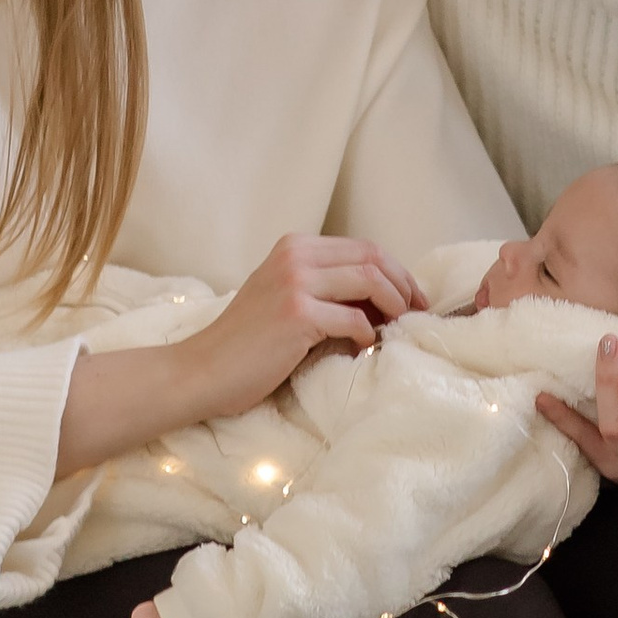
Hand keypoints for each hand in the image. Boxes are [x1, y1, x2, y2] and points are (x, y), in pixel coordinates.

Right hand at [60, 233, 428, 477]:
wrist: (201, 371)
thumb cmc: (245, 345)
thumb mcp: (283, 298)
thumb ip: (323, 287)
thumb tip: (381, 296)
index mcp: (294, 246)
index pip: (363, 247)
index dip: (395, 272)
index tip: (411, 298)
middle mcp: (295, 255)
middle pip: (373, 257)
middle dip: (403, 286)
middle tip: (416, 314)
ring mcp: (295, 282)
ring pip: (369, 280)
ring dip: (393, 306)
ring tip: (397, 329)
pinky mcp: (297, 313)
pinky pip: (354, 319)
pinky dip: (368, 334)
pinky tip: (364, 348)